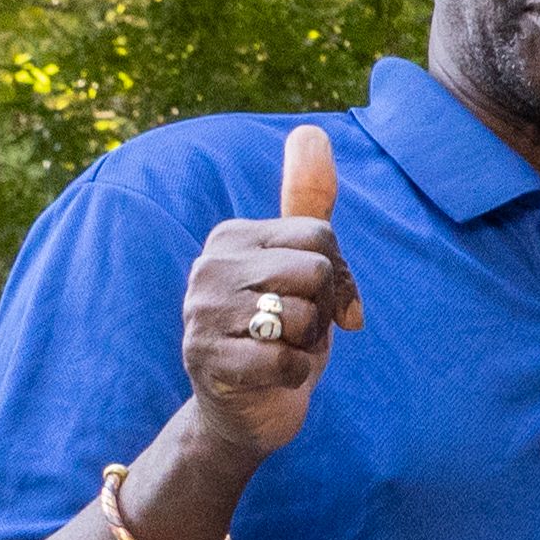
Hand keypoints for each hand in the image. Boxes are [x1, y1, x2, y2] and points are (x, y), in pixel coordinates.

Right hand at [173, 123, 356, 453]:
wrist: (245, 409)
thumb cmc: (280, 332)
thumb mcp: (299, 265)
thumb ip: (306, 203)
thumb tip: (311, 130)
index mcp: (232, 236)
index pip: (320, 235)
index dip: (340, 277)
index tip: (325, 302)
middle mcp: (208, 266)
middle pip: (314, 270)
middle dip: (323, 311)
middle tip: (296, 331)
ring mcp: (200, 312)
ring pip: (303, 315)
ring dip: (306, 344)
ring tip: (278, 349)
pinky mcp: (204, 359)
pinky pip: (286, 359)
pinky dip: (292, 374)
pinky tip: (269, 376)